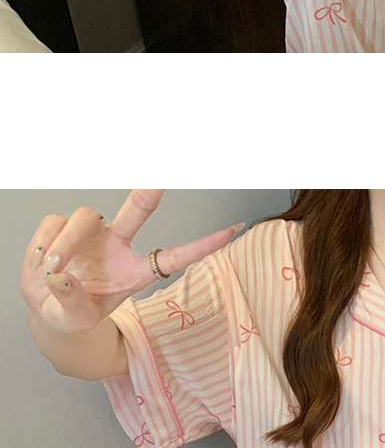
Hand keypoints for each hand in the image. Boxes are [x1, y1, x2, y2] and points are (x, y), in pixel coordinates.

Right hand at [20, 189, 243, 334]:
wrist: (44, 308)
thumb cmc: (71, 312)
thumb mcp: (75, 320)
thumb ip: (72, 304)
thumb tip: (61, 276)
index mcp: (134, 270)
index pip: (174, 256)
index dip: (203, 245)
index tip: (233, 230)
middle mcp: (116, 242)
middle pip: (140, 207)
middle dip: (152, 188)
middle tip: (163, 174)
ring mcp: (91, 231)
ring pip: (85, 217)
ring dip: (67, 241)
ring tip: (54, 267)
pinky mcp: (63, 223)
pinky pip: (54, 222)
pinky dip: (44, 243)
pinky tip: (42, 260)